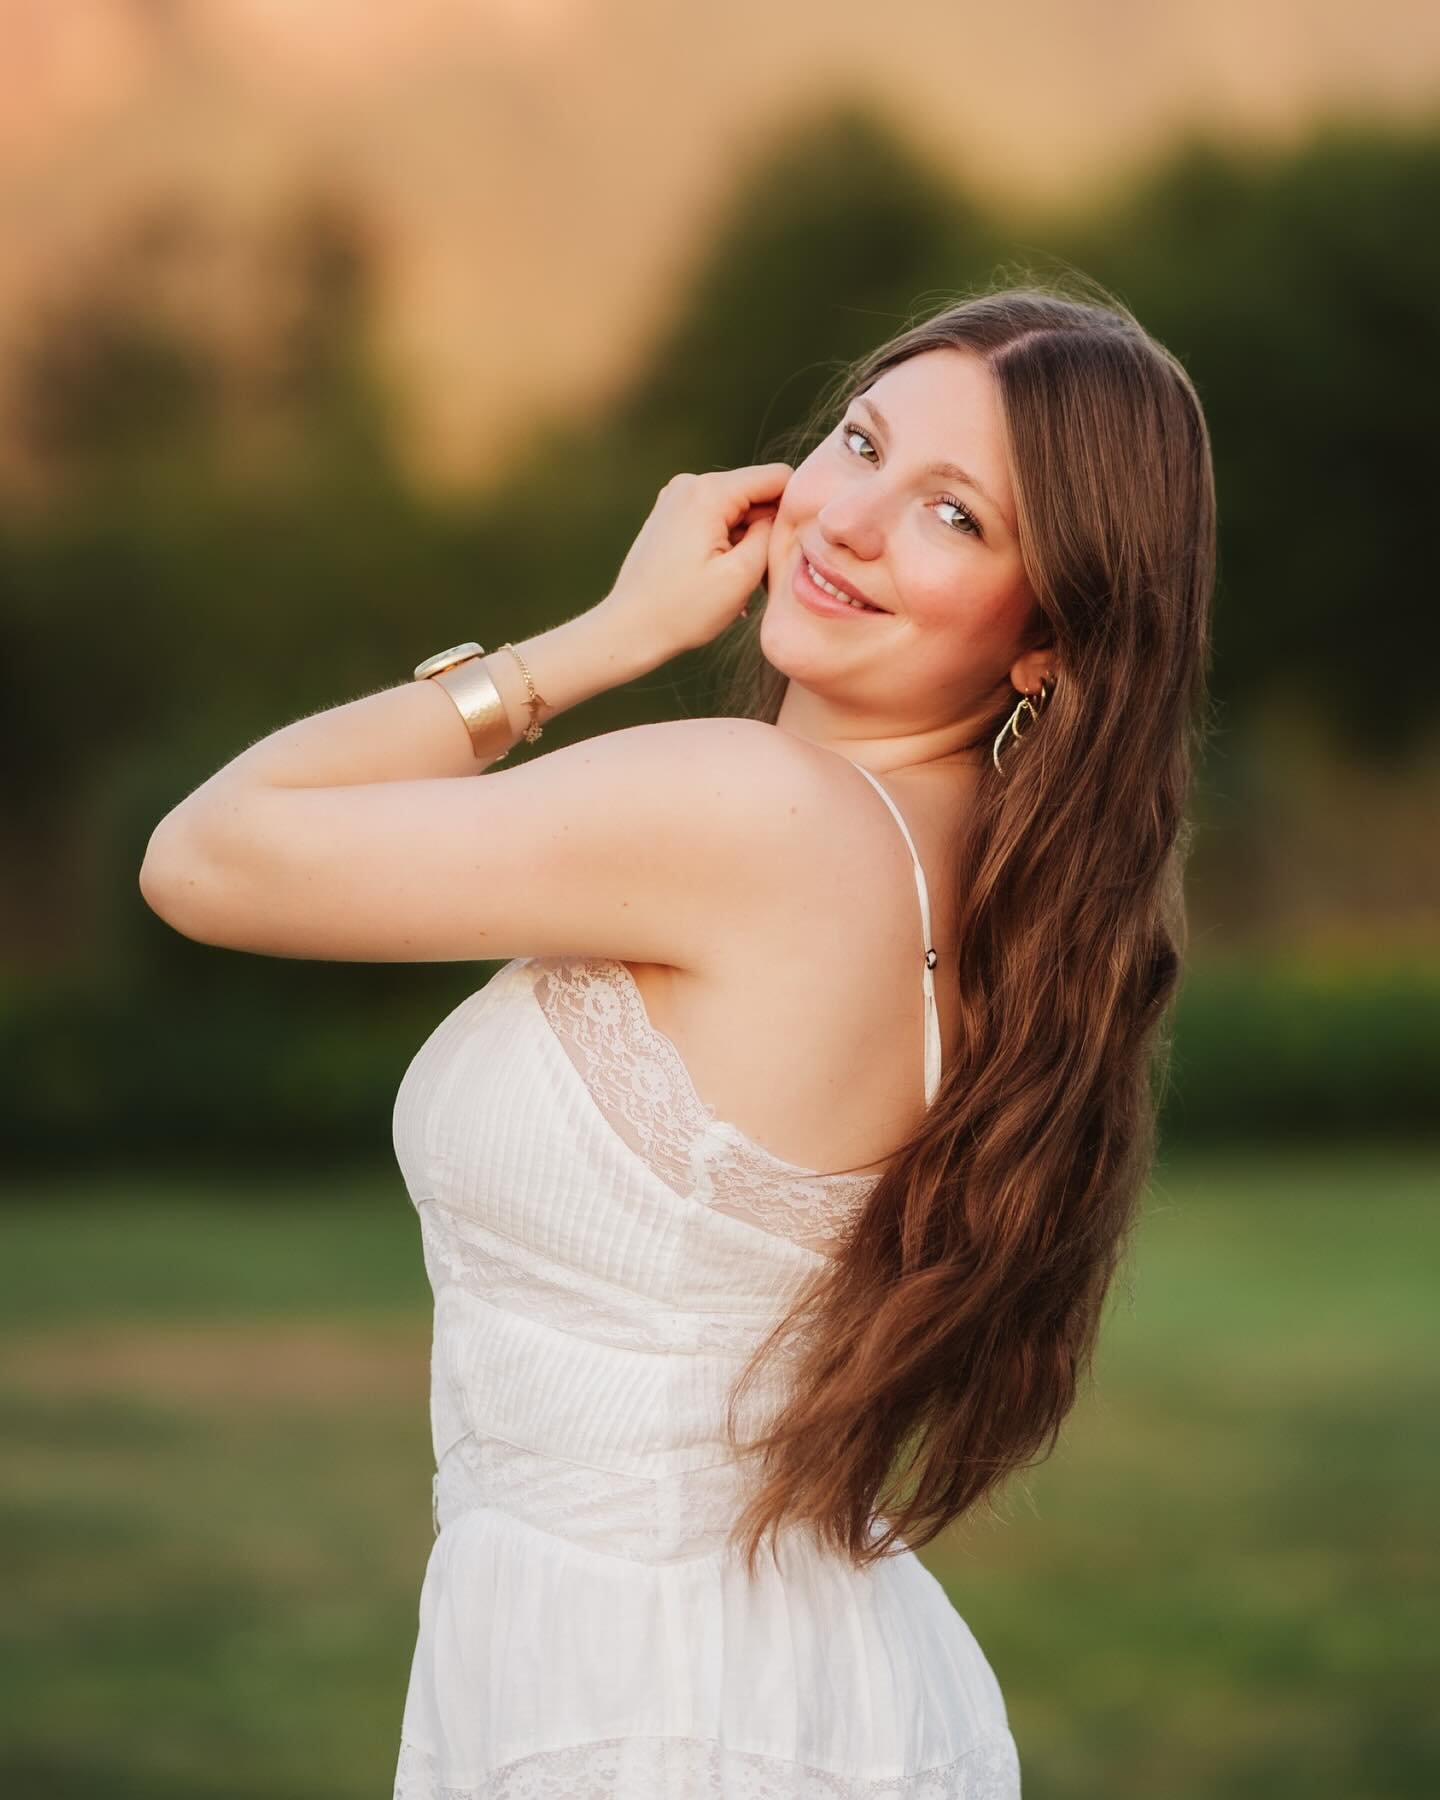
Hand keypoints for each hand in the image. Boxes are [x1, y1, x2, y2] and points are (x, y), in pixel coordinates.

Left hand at [591, 463, 791, 665]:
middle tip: (759, 575)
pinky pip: (714, 518)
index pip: (776, 476)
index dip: (793, 508)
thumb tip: (781, 512)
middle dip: (766, 529)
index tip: (786, 546)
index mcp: (709, 492)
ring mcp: (676, 497)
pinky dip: (726, 544)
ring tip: (737, 582)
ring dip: (746, 541)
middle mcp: (689, 483)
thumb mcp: (741, 575)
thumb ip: (770, 533)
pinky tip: (719, 577)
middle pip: (754, 493)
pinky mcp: (670, 514)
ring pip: (736, 508)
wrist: (628, 629)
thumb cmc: (683, 610)